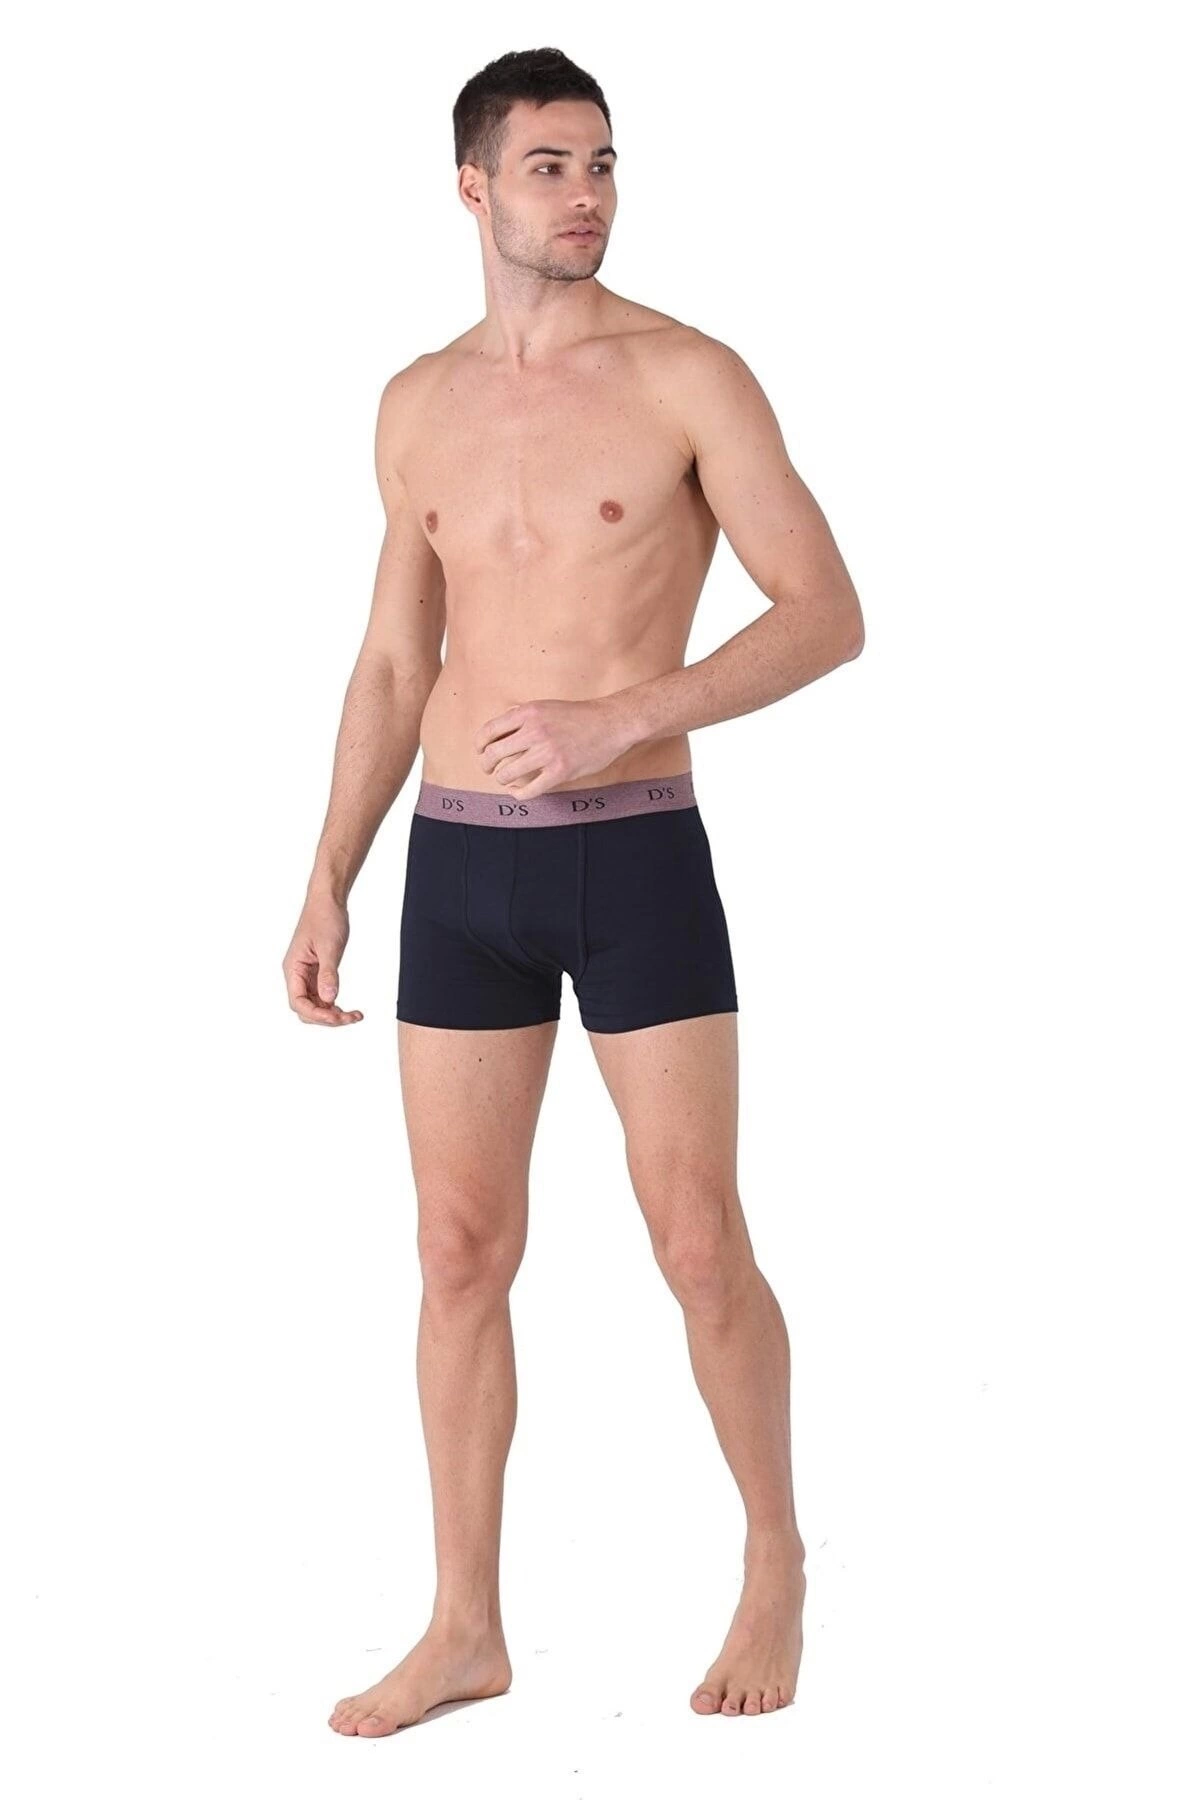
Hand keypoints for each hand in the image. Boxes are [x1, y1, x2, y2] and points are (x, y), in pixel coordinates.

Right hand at [282, 895, 362, 1025]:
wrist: (328, 901)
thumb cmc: (325, 918)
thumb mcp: (329, 947)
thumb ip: (328, 974)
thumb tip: (330, 999)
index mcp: (293, 968)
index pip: (298, 1003)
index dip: (317, 1014)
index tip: (338, 1017)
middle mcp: (296, 974)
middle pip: (306, 1009)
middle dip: (326, 1018)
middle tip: (350, 1018)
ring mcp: (306, 974)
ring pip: (314, 1005)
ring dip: (332, 1014)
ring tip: (354, 1016)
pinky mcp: (316, 972)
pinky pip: (321, 995)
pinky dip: (333, 1004)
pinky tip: (347, 1009)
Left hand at [474, 697, 631, 798]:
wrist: (611, 723)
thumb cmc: (579, 715)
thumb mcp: (546, 706)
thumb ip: (522, 716)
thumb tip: (498, 729)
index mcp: (528, 713)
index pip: (488, 731)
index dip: (478, 745)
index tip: (480, 752)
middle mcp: (534, 731)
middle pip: (493, 754)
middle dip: (486, 765)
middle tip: (489, 769)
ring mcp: (547, 753)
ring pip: (507, 773)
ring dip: (502, 779)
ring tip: (506, 779)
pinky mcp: (559, 771)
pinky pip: (529, 790)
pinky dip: (518, 794)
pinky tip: (517, 791)